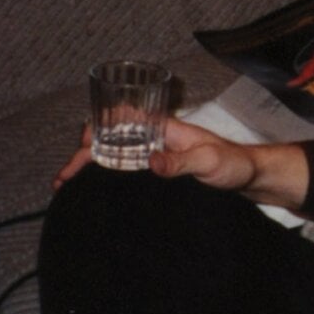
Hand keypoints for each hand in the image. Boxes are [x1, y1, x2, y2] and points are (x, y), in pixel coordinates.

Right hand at [53, 118, 310, 209]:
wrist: (250, 178)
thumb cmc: (233, 165)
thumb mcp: (209, 163)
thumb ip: (182, 162)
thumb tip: (150, 162)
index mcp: (163, 129)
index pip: (123, 119)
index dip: (98, 128)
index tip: (81, 146)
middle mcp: (155, 140)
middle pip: (110, 140)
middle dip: (83, 155)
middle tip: (63, 179)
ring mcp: (155, 156)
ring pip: (114, 158)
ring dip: (90, 169)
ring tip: (66, 188)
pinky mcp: (159, 173)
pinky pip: (126, 173)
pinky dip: (105, 180)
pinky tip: (92, 193)